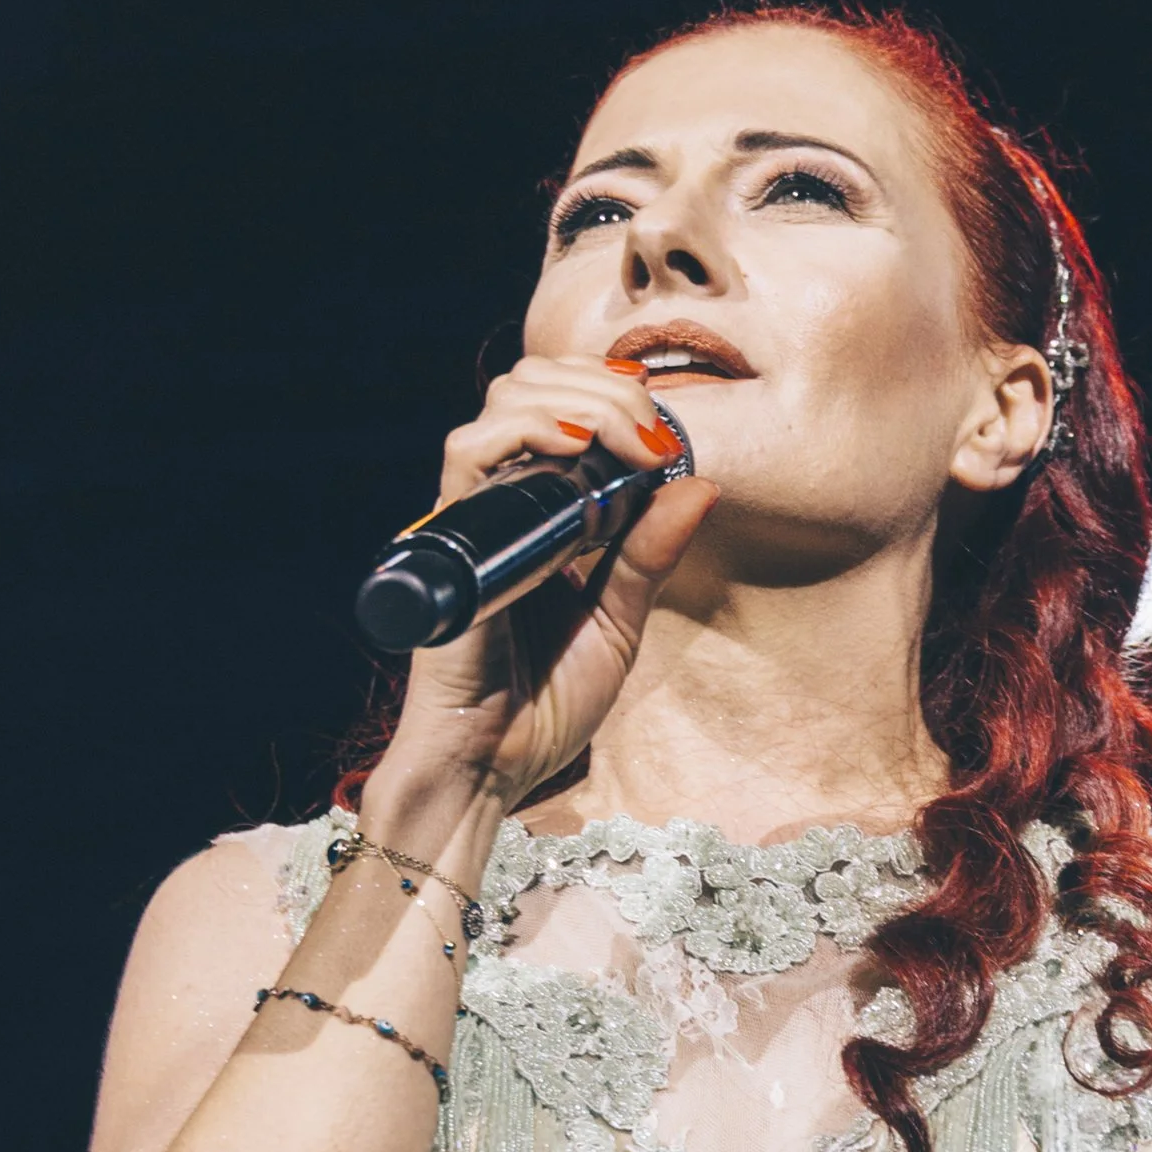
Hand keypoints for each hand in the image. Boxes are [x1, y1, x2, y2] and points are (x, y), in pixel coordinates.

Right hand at [374, 356, 720, 819]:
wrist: (493, 767)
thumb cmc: (544, 707)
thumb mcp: (618, 622)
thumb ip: (650, 554)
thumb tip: (700, 483)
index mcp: (539, 514)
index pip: (565, 406)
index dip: (615, 396)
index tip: (663, 433)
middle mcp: (503, 502)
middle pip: (535, 384)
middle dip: (604, 387)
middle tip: (650, 434)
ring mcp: (475, 515)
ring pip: (504, 400)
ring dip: (575, 397)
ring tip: (622, 436)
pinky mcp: (451, 539)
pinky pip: (469, 454)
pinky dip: (524, 429)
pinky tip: (574, 445)